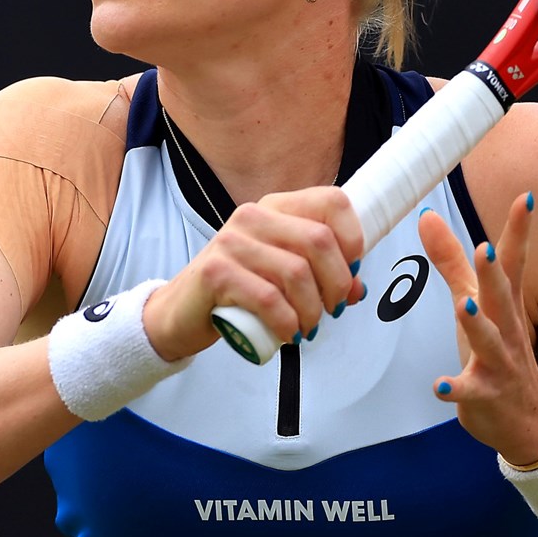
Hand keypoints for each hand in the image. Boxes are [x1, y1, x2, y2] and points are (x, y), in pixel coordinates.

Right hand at [144, 185, 366, 360]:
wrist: (181, 312)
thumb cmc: (237, 291)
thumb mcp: (281, 275)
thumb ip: (319, 275)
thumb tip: (356, 288)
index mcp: (275, 207)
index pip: (332, 202)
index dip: (353, 238)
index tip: (352, 271)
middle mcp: (253, 216)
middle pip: (319, 241)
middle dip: (336, 284)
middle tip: (333, 309)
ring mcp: (232, 241)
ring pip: (297, 272)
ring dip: (312, 310)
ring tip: (307, 327)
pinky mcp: (216, 271)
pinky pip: (268, 298)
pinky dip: (287, 323)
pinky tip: (288, 334)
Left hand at [419, 192, 537, 466]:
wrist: (530, 421)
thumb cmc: (500, 350)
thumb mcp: (477, 302)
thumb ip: (451, 260)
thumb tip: (426, 216)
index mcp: (505, 304)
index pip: (514, 263)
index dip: (519, 231)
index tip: (525, 198)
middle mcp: (507, 330)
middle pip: (503, 297)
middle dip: (494, 274)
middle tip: (485, 248)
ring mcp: (499, 363)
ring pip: (489, 341)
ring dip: (477, 325)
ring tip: (464, 306)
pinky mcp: (486, 395)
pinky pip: (470, 392)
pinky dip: (455, 389)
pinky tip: (439, 387)